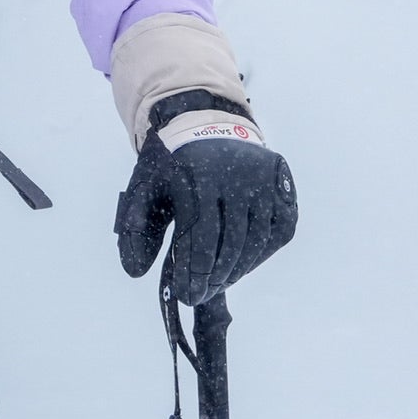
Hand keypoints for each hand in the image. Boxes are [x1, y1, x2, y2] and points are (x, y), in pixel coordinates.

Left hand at [115, 111, 296, 305]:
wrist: (205, 122)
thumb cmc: (170, 164)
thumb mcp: (144, 187)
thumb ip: (134, 229)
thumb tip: (135, 271)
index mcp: (198, 174)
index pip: (199, 235)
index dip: (193, 271)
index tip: (185, 295)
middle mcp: (236, 174)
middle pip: (230, 242)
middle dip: (213, 277)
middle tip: (199, 296)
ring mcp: (264, 179)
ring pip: (256, 240)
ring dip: (236, 270)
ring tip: (217, 284)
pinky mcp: (283, 186)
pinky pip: (279, 231)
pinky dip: (261, 255)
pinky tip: (240, 266)